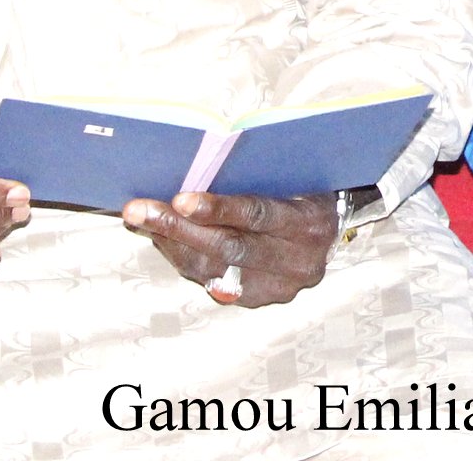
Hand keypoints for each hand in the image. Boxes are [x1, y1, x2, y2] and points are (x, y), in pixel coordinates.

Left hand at [123, 190, 339, 308]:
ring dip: (171, 243)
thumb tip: (198, 171)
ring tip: (140, 219)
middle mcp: (298, 262)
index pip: (260, 216)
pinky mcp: (260, 301)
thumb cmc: (308, 190)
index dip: (219, 208)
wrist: (333, 231)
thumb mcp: (297, 178)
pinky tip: (163, 238)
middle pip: (229, 247)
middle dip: (178, 228)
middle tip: (139, 210)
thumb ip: (261, 178)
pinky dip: (183, 258)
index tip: (180, 198)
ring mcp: (279, 287)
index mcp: (311, 225)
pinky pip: (212, 281)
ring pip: (214, 268)